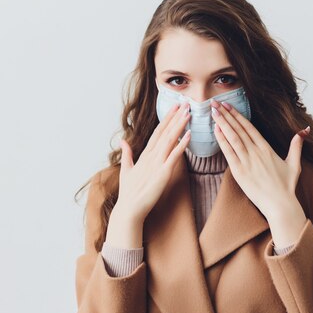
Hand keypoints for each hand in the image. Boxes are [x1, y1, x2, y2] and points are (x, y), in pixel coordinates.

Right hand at [115, 101, 191, 225]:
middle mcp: (151, 156)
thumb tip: (123, 141)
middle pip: (165, 132)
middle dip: (175, 117)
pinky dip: (182, 145)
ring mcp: (157, 164)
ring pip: (170, 140)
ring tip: (188, 113)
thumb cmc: (128, 192)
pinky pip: (174, 156)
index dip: (166, 119)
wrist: (129, 209)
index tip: (174, 108)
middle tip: (185, 103)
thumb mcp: (126, 170)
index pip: (157, 132)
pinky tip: (189, 135)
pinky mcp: (163, 173)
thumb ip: (127, 154)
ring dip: (179, 125)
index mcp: (144, 155)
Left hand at [210, 98, 309, 246]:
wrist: (280, 205)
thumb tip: (304, 131)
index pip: (249, 127)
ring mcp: (247, 162)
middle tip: (215, 102)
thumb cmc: (286, 186)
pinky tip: (215, 130)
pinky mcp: (240, 172)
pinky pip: (229, 153)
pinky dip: (222, 140)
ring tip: (213, 111)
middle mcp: (256, 152)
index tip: (228, 105)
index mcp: (267, 149)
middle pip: (239, 129)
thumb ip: (296, 145)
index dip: (238, 115)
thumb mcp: (294, 163)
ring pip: (233, 138)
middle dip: (226, 115)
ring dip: (222, 123)